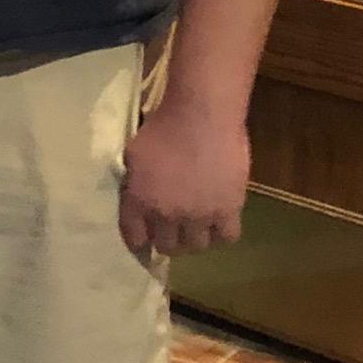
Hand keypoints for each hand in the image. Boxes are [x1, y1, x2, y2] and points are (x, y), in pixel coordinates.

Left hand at [119, 99, 249, 255]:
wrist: (200, 116)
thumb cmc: (162, 126)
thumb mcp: (132, 154)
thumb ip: (134, 182)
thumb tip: (137, 195)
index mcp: (139, 200)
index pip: (135, 237)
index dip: (139, 240)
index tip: (144, 237)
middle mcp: (167, 214)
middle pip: (167, 246)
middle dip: (167, 240)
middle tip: (172, 230)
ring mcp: (199, 215)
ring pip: (196, 246)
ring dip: (193, 239)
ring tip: (195, 227)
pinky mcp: (229, 210)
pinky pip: (226, 237)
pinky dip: (221, 233)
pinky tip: (218, 222)